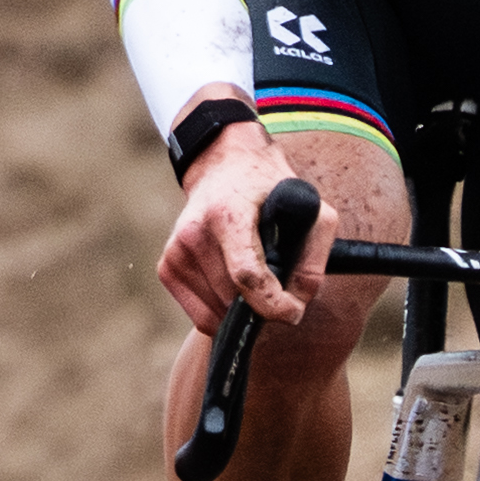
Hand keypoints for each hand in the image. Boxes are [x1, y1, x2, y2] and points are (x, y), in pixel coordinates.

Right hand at [155, 89, 327, 330]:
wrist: (223, 165)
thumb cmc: (270, 190)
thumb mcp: (310, 211)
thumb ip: (312, 259)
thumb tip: (296, 304)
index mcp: (228, 214)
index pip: (247, 274)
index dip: (272, 303)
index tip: (293, 311)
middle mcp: (195, 232)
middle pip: (233, 299)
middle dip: (262, 305)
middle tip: (278, 286)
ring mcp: (176, 250)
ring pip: (217, 313)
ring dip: (241, 309)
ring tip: (254, 278)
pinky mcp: (167, 266)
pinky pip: (200, 315)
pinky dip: (222, 310)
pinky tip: (233, 284)